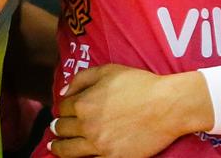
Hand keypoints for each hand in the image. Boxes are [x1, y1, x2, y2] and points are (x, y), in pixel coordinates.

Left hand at [50, 65, 211, 157]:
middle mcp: (87, 125)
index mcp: (84, 103)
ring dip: (58, 147)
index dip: (63, 108)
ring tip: (54, 147)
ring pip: (68, 150)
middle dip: (57, 127)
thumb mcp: (108, 70)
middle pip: (62, 129)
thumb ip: (81, 79)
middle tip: (56, 128)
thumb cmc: (139, 84)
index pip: (62, 108)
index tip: (64, 110)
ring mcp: (99, 145)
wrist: (166, 106)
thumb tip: (64, 92)